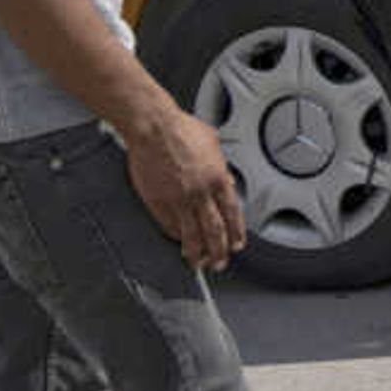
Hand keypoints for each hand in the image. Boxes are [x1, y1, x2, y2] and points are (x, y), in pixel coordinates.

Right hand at [126, 101, 245, 271]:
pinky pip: (169, 226)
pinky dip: (176, 237)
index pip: (233, 214)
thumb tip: (227, 180)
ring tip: (199, 262)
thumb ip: (221, 165)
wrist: (154, 128)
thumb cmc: (181, 129)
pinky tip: (179, 243)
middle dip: (219, 250)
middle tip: (220, 262)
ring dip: (197, 252)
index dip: (236, 233)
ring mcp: (179, 199)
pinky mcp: (157, 202)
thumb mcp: (213, 144)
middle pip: (215, 231)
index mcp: (218, 178)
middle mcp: (201, 193)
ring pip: (192, 234)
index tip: (237, 244)